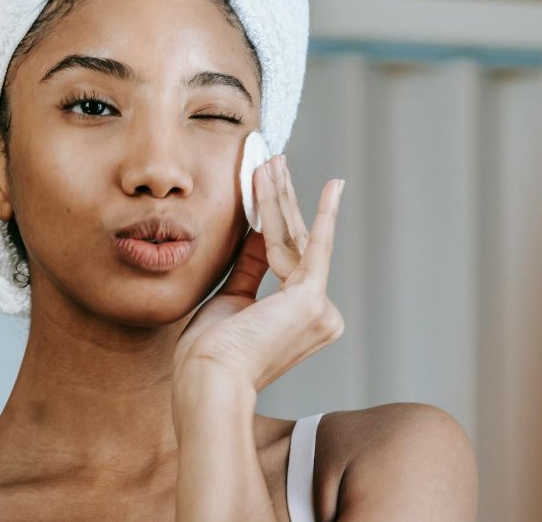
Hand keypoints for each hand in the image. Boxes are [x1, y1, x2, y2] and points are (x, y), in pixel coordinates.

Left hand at [173, 154, 345, 395]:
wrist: (208, 380)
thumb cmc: (210, 353)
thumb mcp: (230, 299)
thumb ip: (251, 266)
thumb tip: (262, 231)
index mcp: (301, 321)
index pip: (288, 260)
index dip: (276, 221)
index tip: (270, 190)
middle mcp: (322, 317)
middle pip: (297, 244)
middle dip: (281, 200)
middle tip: (274, 162)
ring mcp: (321, 310)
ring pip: (297, 239)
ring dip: (281, 197)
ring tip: (273, 160)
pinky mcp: (312, 299)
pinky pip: (313, 245)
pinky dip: (321, 213)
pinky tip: (333, 187)